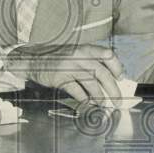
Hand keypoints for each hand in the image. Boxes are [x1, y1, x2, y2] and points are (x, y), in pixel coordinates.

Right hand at [8, 44, 123, 107]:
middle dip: (112, 88)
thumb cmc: (57, 58)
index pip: (107, 54)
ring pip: (91, 83)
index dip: (117, 67)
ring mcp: (69, 66)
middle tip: (118, 100)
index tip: (121, 78)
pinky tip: (88, 104)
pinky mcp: (60, 78)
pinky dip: (84, 100)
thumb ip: (90, 62)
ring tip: (103, 104)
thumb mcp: (75, 54)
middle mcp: (78, 56)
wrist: (32, 59)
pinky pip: (77, 91)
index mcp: (85, 48)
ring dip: (99, 96)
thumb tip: (110, 79)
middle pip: (102, 72)